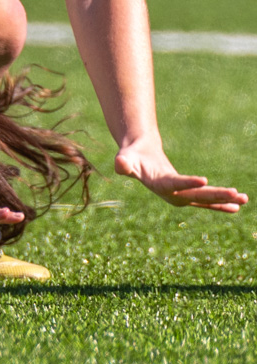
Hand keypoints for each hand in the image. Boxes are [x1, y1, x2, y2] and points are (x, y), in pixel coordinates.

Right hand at [115, 135, 248, 211]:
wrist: (138, 161)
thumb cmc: (131, 156)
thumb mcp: (126, 157)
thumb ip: (123, 162)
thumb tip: (120, 164)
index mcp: (160, 186)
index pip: (176, 185)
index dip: (188, 183)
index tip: (204, 180)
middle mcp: (173, 196)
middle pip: (197, 196)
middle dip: (217, 195)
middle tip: (236, 194)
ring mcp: (182, 197)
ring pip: (206, 200)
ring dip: (225, 199)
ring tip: (244, 199)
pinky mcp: (188, 196)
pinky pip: (207, 202)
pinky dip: (221, 204)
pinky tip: (237, 206)